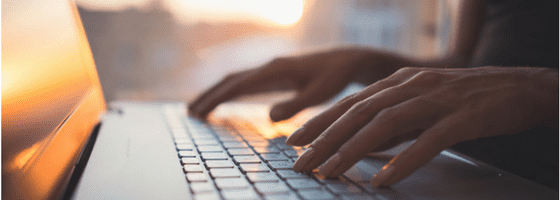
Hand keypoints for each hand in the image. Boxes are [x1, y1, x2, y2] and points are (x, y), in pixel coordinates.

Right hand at [189, 46, 396, 120]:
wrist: (346, 61)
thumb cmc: (335, 78)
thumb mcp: (319, 94)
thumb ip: (295, 105)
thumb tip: (269, 117)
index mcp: (275, 70)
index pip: (238, 85)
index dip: (217, 98)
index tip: (200, 111)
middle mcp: (268, 66)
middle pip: (230, 80)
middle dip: (209, 95)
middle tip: (190, 112)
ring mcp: (270, 69)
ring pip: (235, 79)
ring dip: (216, 93)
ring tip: (199, 108)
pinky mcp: (275, 73)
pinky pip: (246, 82)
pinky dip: (230, 91)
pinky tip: (225, 100)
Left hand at [286, 66, 557, 186]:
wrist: (520, 86)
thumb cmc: (467, 98)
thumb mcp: (422, 104)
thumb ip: (393, 121)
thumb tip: (363, 145)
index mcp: (398, 83)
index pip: (350, 103)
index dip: (320, 122)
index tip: (295, 142)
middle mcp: (411, 86)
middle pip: (359, 113)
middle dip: (325, 139)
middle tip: (301, 163)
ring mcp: (436, 99)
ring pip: (385, 124)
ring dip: (353, 150)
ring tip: (331, 173)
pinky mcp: (462, 116)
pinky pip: (429, 140)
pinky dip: (404, 160)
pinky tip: (384, 179)